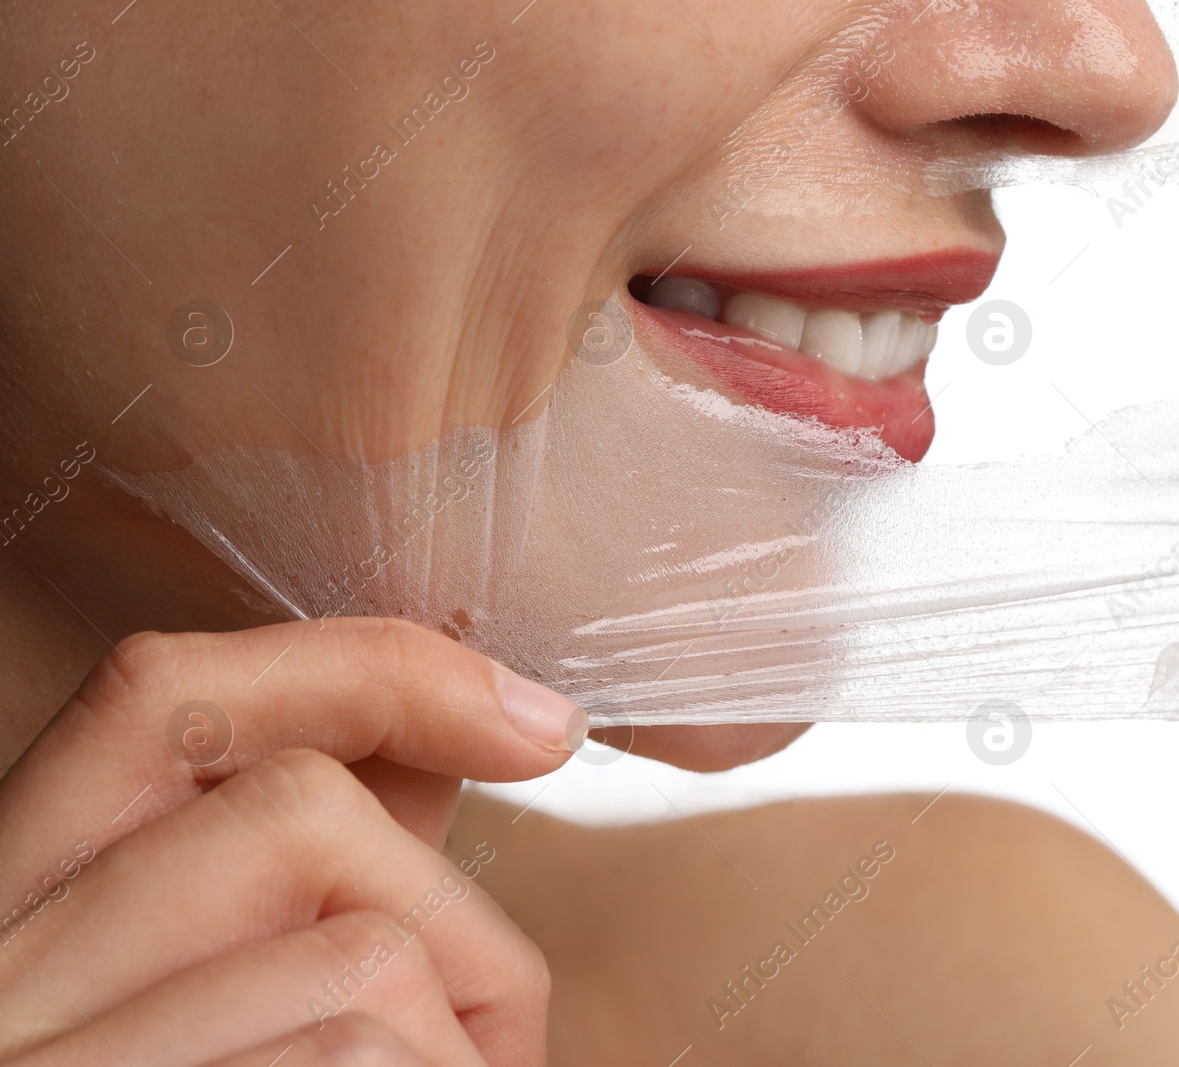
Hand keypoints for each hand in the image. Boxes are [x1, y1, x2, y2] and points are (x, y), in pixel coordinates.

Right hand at [0, 617, 582, 1064]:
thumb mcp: (244, 972)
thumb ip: (325, 853)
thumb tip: (489, 722)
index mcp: (12, 898)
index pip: (160, 694)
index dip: (371, 672)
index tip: (538, 725)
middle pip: (296, 811)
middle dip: (449, 919)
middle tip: (494, 1035)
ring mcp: (33, 1062)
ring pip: (363, 951)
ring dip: (463, 1035)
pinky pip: (351, 1045)